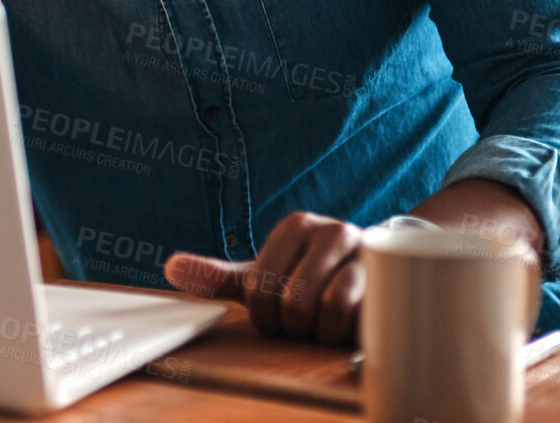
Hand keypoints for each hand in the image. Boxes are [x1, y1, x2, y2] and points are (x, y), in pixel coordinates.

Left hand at [162, 211, 364, 345]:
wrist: (374, 283)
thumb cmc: (311, 281)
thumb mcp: (263, 278)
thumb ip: (218, 276)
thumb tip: (170, 267)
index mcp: (295, 226)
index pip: (258, 286)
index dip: (264, 317)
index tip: (277, 316)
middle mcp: (330, 230)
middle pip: (290, 300)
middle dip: (293, 327)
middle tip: (304, 324)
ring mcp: (364, 252)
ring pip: (322, 307)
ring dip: (319, 332)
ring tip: (325, 325)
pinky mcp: (389, 279)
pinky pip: (354, 312)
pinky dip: (344, 331)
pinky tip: (347, 328)